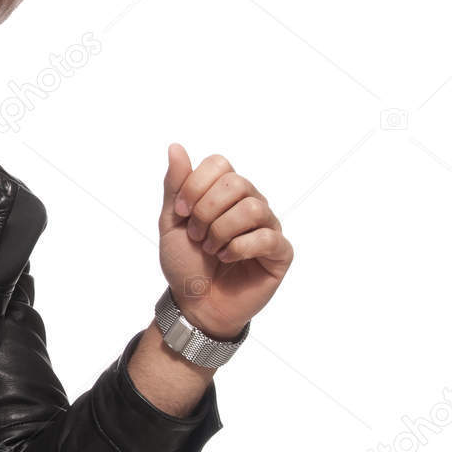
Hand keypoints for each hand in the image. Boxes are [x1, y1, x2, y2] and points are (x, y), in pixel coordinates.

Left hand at [159, 143, 292, 340]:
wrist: (195, 304)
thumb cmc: (186, 263)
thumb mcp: (172, 222)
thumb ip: (176, 185)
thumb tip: (176, 146)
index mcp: (226, 193)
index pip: (219, 164)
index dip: (195, 186)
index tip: (181, 213)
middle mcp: (251, 203)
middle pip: (236, 183)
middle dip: (207, 210)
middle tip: (196, 235)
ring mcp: (268, 227)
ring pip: (252, 208)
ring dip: (221, 231)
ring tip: (211, 249)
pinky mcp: (280, 252)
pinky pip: (266, 237)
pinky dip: (238, 248)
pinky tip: (226, 258)